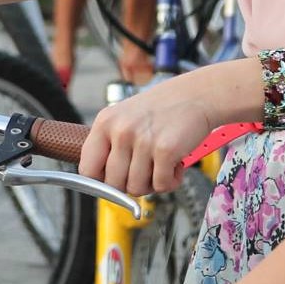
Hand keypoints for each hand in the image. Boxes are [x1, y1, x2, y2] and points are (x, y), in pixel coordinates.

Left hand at [80, 77, 216, 195]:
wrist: (197, 95)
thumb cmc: (162, 110)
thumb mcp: (125, 118)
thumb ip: (110, 147)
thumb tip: (102, 184)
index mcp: (105, 122)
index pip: (87, 169)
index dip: (101, 181)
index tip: (115, 180)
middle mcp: (121, 130)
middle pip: (113, 184)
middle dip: (132, 184)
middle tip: (147, 170)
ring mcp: (143, 140)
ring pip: (137, 188)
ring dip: (153, 183)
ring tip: (162, 164)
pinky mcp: (165, 150)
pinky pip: (161, 185)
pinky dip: (171, 181)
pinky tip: (176, 164)